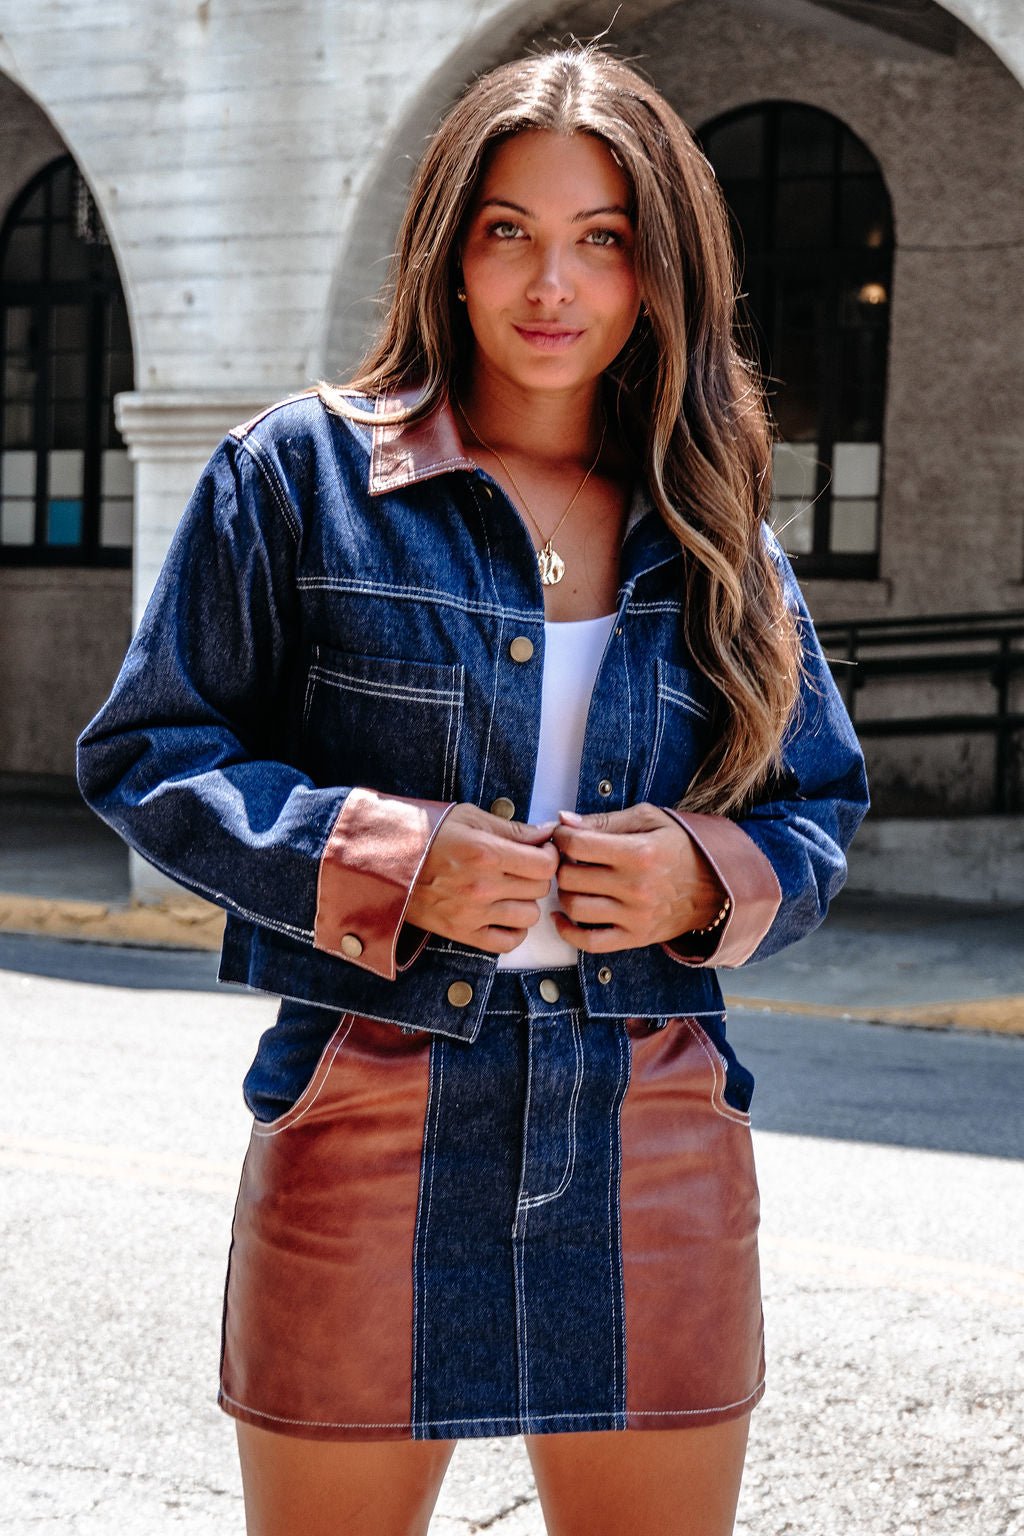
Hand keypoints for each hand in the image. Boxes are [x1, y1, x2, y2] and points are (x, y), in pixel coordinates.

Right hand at [405, 802, 558, 953]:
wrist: (384, 860)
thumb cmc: (426, 834)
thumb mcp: (469, 817)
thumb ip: (512, 828)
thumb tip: (547, 834)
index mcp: (486, 853)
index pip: (545, 865)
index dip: (550, 855)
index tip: (541, 850)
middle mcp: (483, 887)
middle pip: (540, 889)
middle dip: (536, 875)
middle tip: (523, 866)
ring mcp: (473, 913)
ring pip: (529, 916)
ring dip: (526, 902)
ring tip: (510, 889)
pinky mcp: (462, 932)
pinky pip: (507, 942)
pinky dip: (513, 930)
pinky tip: (505, 914)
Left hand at [551, 803, 726, 953]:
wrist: (717, 886)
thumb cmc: (681, 846)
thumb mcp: (649, 819)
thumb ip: (605, 820)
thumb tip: (563, 821)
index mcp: (639, 852)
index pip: (577, 845)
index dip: (560, 837)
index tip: (562, 835)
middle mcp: (636, 887)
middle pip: (570, 877)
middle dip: (560, 864)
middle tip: (567, 858)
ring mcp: (635, 916)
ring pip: (574, 907)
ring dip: (564, 892)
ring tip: (573, 881)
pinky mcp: (636, 937)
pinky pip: (590, 942)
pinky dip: (568, 931)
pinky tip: (562, 916)